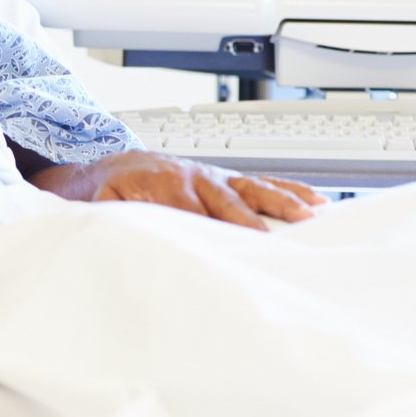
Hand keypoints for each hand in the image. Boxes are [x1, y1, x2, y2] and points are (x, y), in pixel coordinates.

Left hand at [29, 150, 324, 230]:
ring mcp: (215, 177)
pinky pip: (261, 183)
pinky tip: (314, 201)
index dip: (211, 229)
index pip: (193, 210)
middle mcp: (196, 178)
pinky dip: (288, 190)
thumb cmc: (108, 192)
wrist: (112, 166)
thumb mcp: (102, 207)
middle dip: (252, 219)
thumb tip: (125, 241)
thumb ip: (115, 221)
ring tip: (312, 213)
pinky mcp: (226, 180)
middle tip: (275, 240)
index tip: (231, 250)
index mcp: (165, 185)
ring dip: (283, 201)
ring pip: (254, 188)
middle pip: (230, 200)